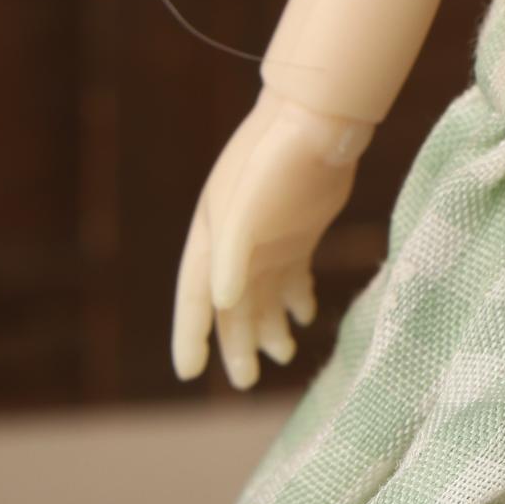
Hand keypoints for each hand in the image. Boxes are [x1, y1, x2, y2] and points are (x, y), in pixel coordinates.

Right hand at [173, 88, 372, 388]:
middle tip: (246, 381)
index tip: (189, 373)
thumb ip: (234, 251)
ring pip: (264, 298)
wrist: (315, 122)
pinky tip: (305, 317)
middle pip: (232, 307)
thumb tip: (224, 300)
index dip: (191, 336)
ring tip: (283, 355)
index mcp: (212, 238)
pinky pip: (293, 278)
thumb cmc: (274, 158)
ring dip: (270, 328)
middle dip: (237, 345)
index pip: (194, 298)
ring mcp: (268, 240)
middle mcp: (236, 245)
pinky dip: (297, 300)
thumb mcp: (247, 205)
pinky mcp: (299, 234)